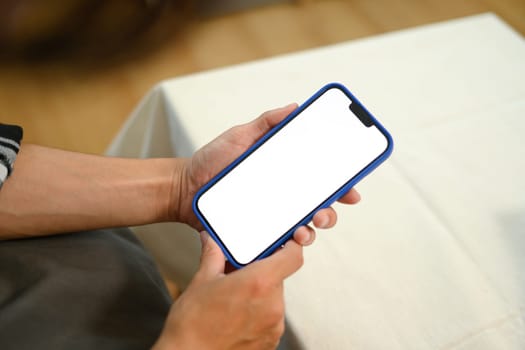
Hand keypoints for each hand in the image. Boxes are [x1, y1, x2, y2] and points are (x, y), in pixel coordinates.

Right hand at [152, 232, 302, 349]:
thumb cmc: (192, 325)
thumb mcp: (202, 280)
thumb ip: (213, 255)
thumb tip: (212, 240)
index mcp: (259, 283)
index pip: (293, 257)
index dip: (291, 246)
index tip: (283, 244)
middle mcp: (272, 305)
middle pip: (279, 277)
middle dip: (262, 273)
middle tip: (240, 274)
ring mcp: (274, 326)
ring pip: (274, 298)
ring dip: (260, 294)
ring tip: (234, 300)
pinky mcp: (270, 342)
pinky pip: (271, 318)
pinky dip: (259, 313)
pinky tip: (237, 316)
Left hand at [172, 104, 360, 244]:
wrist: (184, 187)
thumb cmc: (212, 160)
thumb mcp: (239, 136)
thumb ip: (266, 122)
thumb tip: (295, 107)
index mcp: (284, 174)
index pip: (319, 180)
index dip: (341, 185)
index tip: (353, 189)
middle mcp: (282, 197)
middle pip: (318, 207)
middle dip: (332, 211)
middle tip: (330, 208)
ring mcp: (271, 217)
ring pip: (303, 228)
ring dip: (314, 229)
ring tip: (308, 226)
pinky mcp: (257, 233)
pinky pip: (278, 243)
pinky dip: (289, 243)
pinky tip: (290, 239)